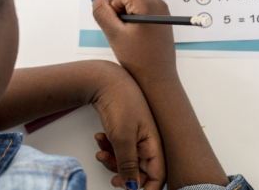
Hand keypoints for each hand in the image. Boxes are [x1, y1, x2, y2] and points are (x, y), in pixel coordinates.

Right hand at [90, 0, 177, 84]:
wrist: (158, 78)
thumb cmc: (138, 60)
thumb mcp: (114, 35)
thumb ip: (102, 12)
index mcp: (148, 5)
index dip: (114, 0)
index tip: (118, 21)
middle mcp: (158, 3)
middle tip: (120, 22)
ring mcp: (162, 9)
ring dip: (127, 4)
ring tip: (127, 27)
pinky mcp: (162, 16)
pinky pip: (145, 2)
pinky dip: (135, 9)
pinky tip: (134, 30)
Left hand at [91, 67, 164, 189]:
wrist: (106, 81)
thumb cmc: (121, 103)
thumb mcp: (123, 138)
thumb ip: (128, 165)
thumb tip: (133, 187)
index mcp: (154, 145)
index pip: (158, 177)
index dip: (146, 188)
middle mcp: (149, 144)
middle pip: (141, 172)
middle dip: (125, 176)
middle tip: (112, 179)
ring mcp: (138, 138)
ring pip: (128, 162)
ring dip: (113, 162)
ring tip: (100, 152)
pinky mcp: (126, 133)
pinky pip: (119, 150)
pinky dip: (109, 149)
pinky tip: (100, 139)